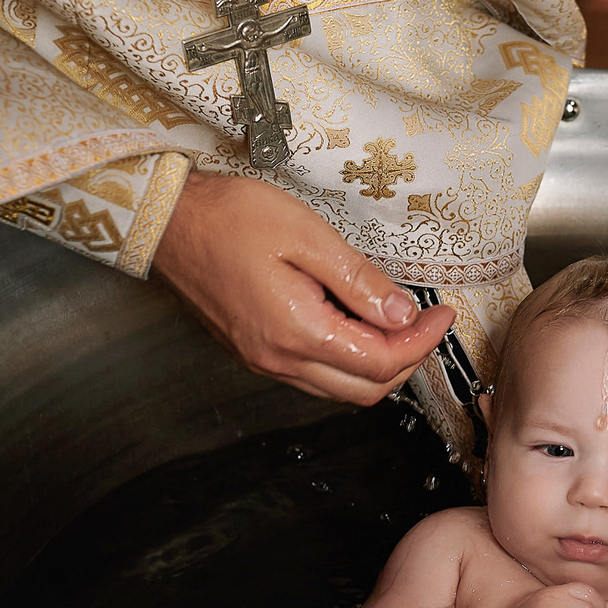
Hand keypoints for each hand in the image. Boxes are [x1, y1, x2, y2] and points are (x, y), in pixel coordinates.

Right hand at [154, 173, 454, 403]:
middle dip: (406, 362)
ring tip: (396, 322)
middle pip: (365, 390)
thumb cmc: (229, 218)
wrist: (167, 221)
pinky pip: (313, 374)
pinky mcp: (254, 351)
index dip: (421, 342)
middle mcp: (279, 360)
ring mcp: (264, 360)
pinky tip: (355, 324)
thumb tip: (402, 314)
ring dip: (376, 365)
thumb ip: (360, 281)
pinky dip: (346, 360)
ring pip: (339, 388)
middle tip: (425, 323)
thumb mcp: (308, 237)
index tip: (440, 314)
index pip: (381, 362)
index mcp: (298, 333)